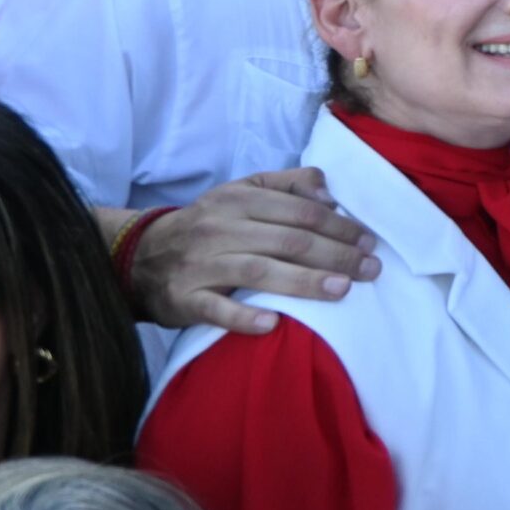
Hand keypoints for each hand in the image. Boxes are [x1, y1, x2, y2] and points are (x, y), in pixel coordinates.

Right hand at [129, 168, 381, 333]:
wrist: (139, 257)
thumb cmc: (208, 224)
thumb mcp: (243, 193)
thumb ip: (289, 185)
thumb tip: (330, 194)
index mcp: (239, 199)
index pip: (300, 212)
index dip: (339, 226)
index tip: (368, 243)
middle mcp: (219, 228)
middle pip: (287, 240)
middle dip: (334, 254)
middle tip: (369, 270)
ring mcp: (200, 264)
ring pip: (258, 271)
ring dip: (304, 282)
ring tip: (341, 290)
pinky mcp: (183, 298)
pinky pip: (215, 309)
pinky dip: (243, 318)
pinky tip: (273, 324)